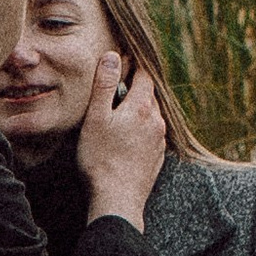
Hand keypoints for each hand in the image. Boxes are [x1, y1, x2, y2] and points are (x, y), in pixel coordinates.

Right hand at [77, 50, 165, 224]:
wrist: (117, 199)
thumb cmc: (100, 158)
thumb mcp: (96, 117)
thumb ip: (104, 85)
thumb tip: (112, 56)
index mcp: (142, 107)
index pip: (144, 75)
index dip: (132, 66)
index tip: (121, 63)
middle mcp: (157, 121)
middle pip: (149, 95)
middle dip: (134, 89)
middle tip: (115, 89)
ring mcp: (159, 141)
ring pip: (152, 115)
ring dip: (138, 110)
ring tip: (119, 115)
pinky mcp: (157, 157)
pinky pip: (152, 134)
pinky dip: (141, 130)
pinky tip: (126, 139)